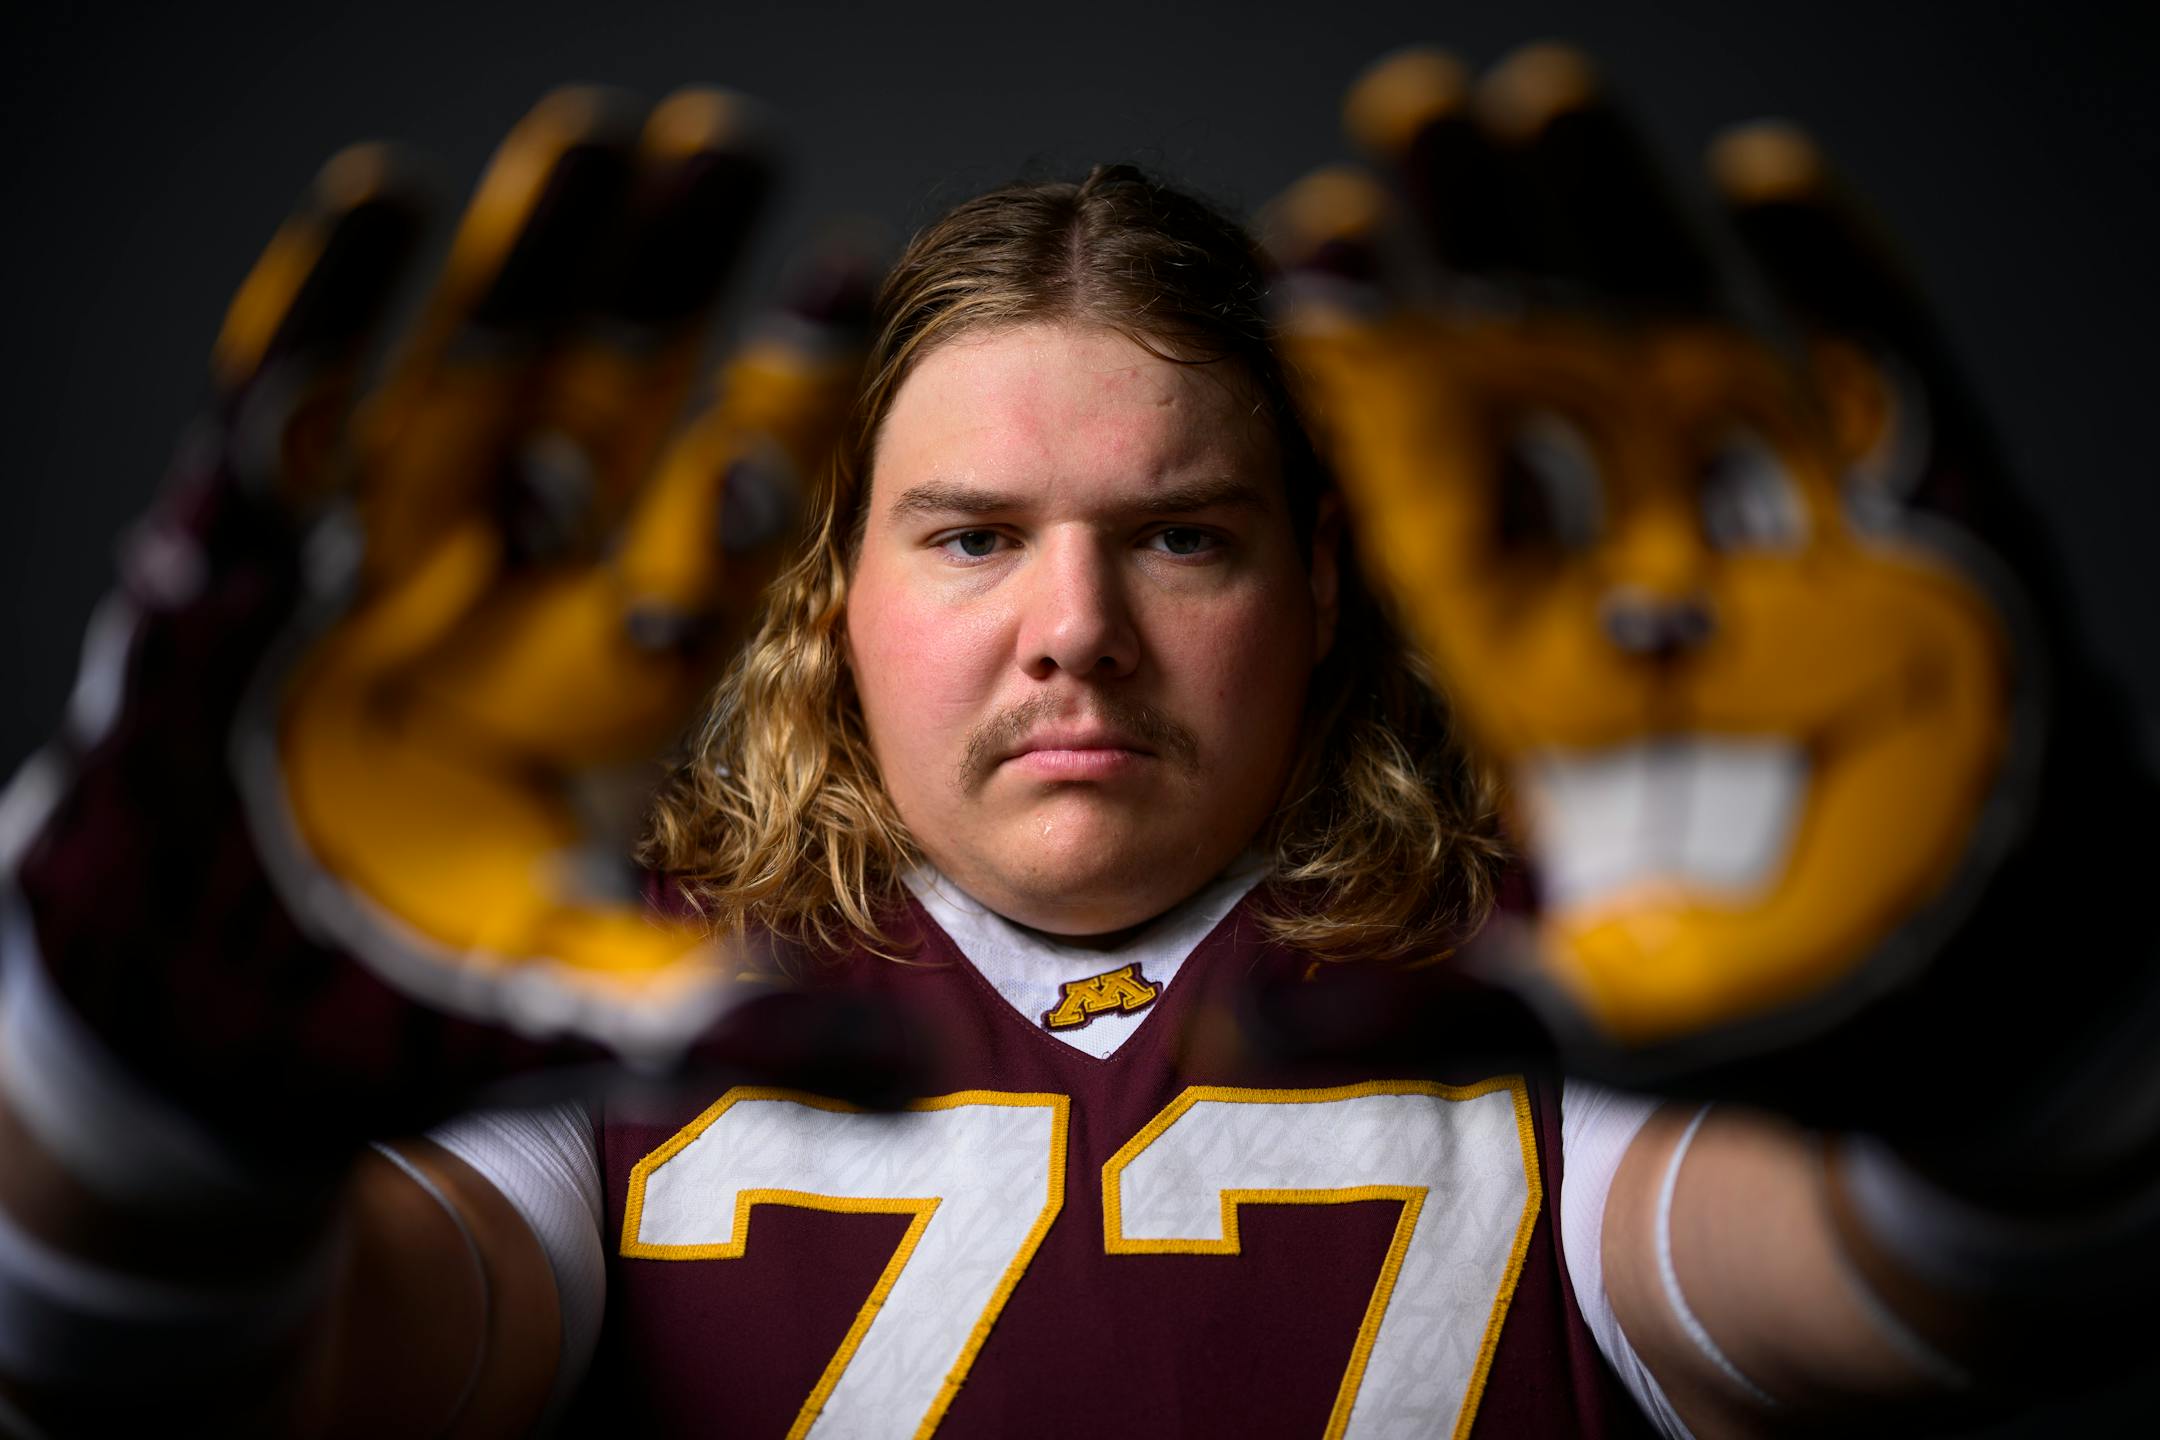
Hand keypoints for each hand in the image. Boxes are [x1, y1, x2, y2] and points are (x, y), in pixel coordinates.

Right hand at [5, 87, 908, 1159]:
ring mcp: (381, 568)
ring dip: (521, 269)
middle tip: (735, 147)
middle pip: (603, 414)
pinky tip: (377, 214)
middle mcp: (512, 599)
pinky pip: (286, 425)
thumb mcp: (581, 1013)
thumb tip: (915, 1072)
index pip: (711, 522)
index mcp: (609, 683)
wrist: (222, 1022)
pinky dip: (319, 324)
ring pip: (463, 385)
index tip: (851, 304)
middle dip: (662, 288)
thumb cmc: (406, 1014)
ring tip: (588, 140)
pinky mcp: (247, 566)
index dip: (777, 415)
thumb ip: (737, 1018)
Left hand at [1271, 46, 2154, 1170]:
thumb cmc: (1788, 993)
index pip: (1439, 491)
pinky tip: (1758, 177)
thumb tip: (1271, 1030)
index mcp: (1550, 658)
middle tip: (1395, 119)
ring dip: (1615, 222)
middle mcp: (1651, 571)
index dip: (1370, 376)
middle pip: (1544, 378)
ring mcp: (1784, 535)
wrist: (1970, 996)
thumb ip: (1450, 992)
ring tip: (1531, 98)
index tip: (1299, 261)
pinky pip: (1880, 380)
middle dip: (1472, 247)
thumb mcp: (1601, 994)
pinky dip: (1833, 280)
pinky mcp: (1926, 528)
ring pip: (1687, 341)